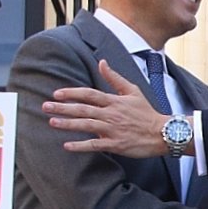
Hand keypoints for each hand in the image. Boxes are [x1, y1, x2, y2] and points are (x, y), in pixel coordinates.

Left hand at [43, 60, 174, 157]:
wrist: (162, 133)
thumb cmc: (146, 112)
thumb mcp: (132, 91)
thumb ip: (115, 78)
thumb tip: (101, 62)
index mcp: (114, 101)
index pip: (89, 94)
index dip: (72, 93)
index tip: (56, 94)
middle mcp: (111, 114)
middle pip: (83, 109)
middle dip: (63, 108)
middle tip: (45, 107)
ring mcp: (113, 130)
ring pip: (86, 125)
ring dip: (68, 124)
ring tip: (52, 122)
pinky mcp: (116, 145)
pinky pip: (95, 144)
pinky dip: (81, 145)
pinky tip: (67, 145)